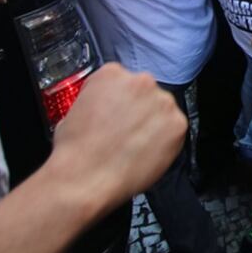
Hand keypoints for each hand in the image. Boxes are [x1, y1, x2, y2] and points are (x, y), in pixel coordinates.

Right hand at [46, 63, 186, 210]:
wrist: (85, 178)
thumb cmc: (75, 151)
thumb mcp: (73, 112)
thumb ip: (95, 101)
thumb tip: (102, 109)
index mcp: (112, 74)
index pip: (123, 81)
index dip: (119, 102)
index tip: (117, 113)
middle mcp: (141, 81)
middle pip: (145, 93)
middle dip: (139, 111)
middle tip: (126, 132)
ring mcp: (162, 102)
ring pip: (162, 111)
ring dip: (153, 125)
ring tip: (135, 146)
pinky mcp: (177, 124)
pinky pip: (175, 130)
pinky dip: (166, 142)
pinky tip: (146, 153)